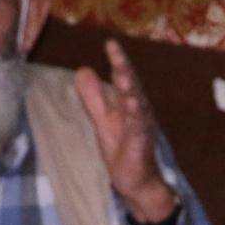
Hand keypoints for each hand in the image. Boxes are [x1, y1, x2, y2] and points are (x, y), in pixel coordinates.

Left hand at [74, 39, 175, 223]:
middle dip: (123, 66)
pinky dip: (136, 114)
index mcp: (128, 103)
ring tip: (121, 71)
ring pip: (136, 103)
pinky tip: (132, 102)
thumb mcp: (103, 120)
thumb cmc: (123, 149)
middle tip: (114, 48)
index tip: (110, 42)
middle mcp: (138, 111)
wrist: (137, 182)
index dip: (117, 60)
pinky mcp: (141, 143)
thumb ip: (94, 97)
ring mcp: (141, 127)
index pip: (123, 78)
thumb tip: (82, 70)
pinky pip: (139, 127)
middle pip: (131, 85)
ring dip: (129, 87)